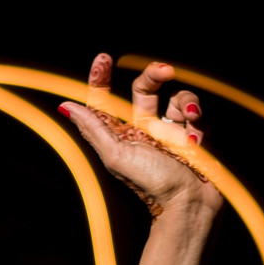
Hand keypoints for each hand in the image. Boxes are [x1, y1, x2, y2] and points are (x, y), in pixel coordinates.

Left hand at [58, 55, 225, 224]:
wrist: (191, 205)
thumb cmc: (152, 184)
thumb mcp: (116, 155)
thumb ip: (93, 128)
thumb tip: (64, 105)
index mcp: (122, 135)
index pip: (107, 101)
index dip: (102, 79)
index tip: (103, 59)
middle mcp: (146, 130)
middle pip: (146, 88)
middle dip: (155, 74)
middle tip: (166, 69)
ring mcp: (171, 131)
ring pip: (177, 97)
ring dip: (186, 101)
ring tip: (191, 119)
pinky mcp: (196, 135)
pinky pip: (198, 112)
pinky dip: (200, 116)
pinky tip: (197, 132)